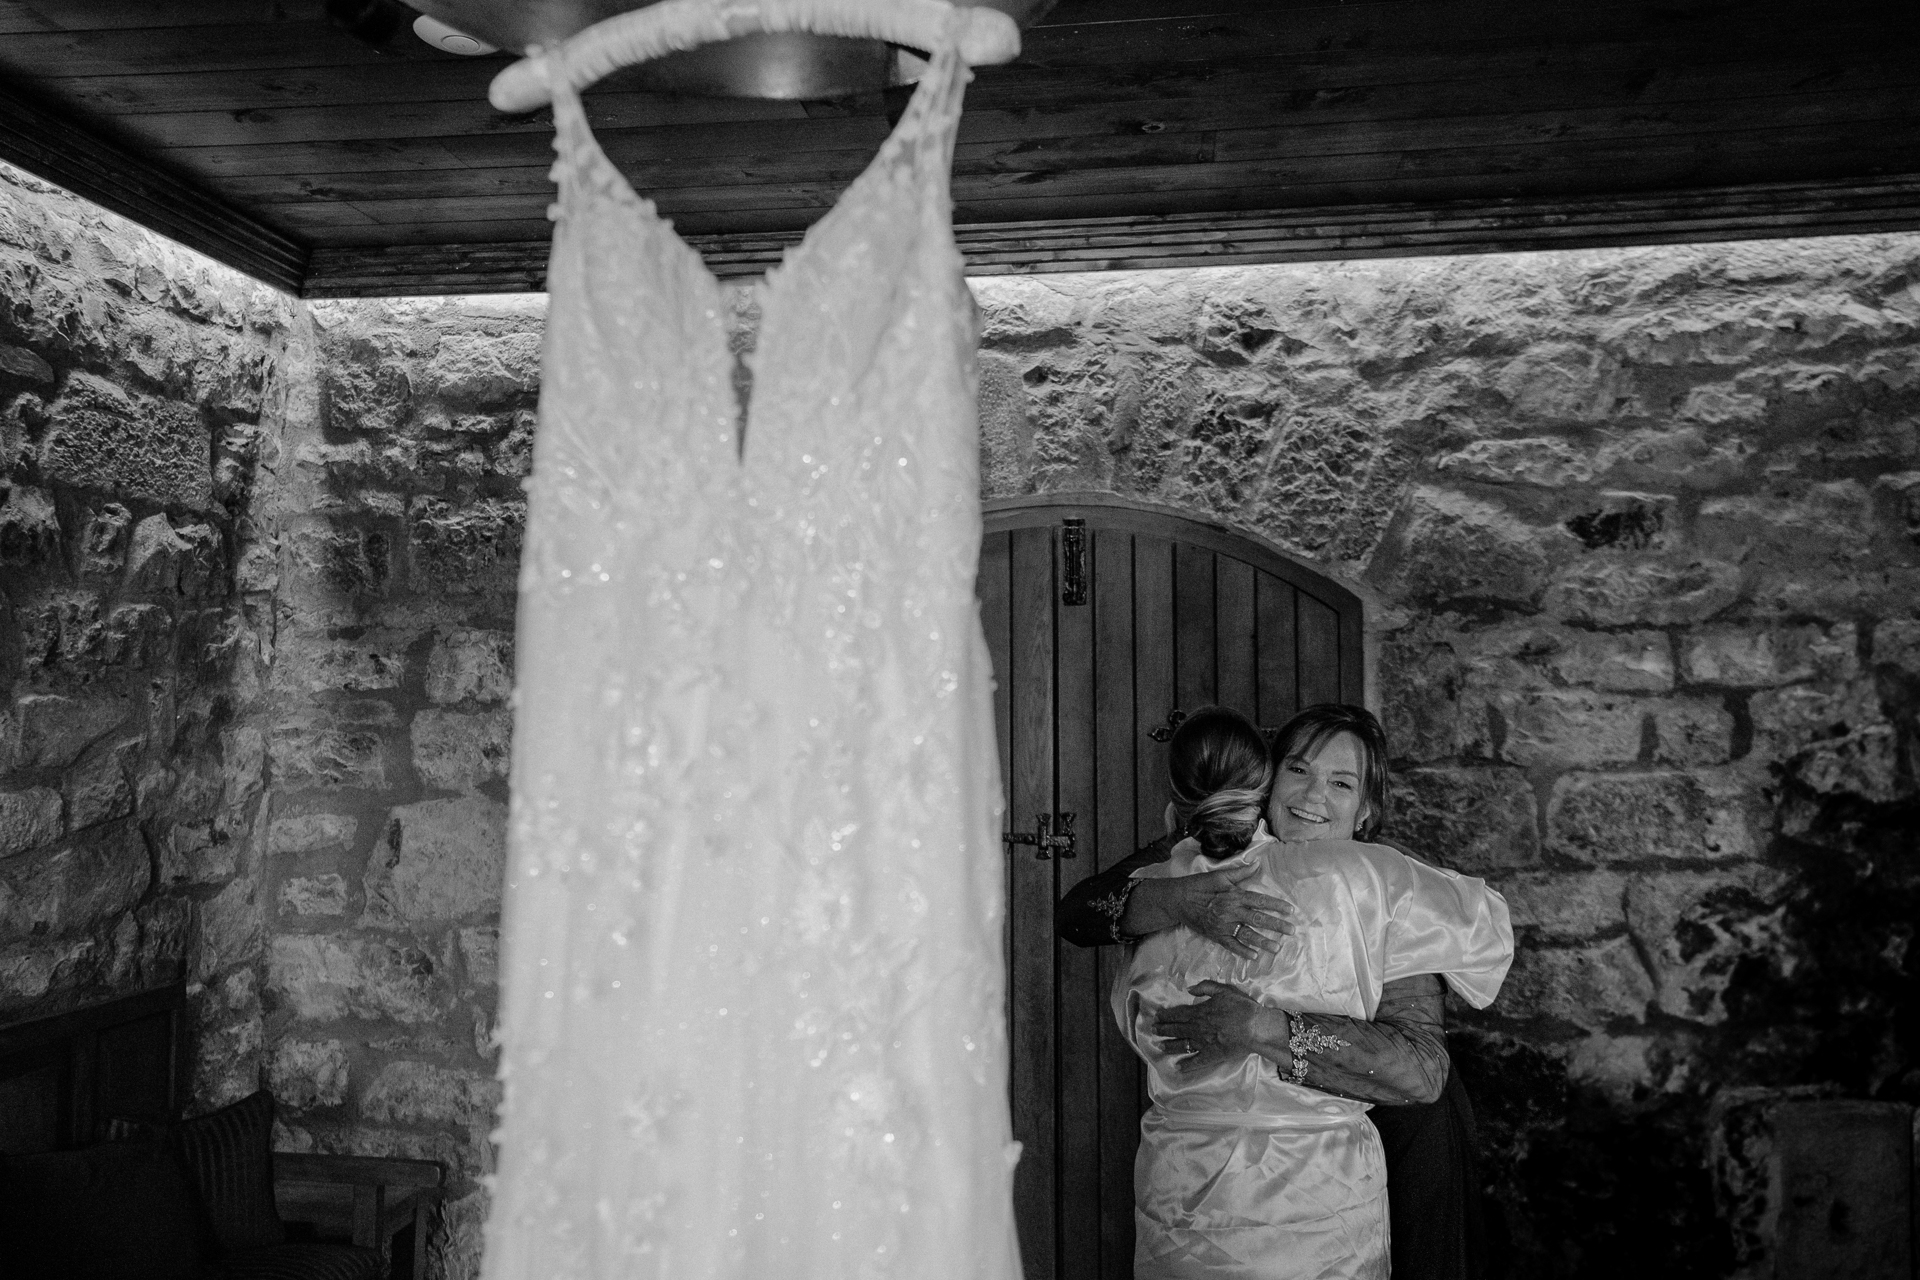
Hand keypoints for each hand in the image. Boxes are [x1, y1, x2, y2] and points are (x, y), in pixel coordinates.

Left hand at [1152, 980, 1289, 1075]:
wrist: (1254, 1028)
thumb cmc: (1240, 1007)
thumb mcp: (1223, 990)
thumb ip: (1205, 988)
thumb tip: (1189, 989)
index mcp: (1199, 1013)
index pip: (1178, 1014)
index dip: (1166, 1015)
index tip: (1157, 1017)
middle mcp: (1197, 1029)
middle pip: (1176, 1029)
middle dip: (1163, 1030)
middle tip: (1153, 1030)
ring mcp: (1204, 1043)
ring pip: (1182, 1045)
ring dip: (1170, 1046)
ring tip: (1160, 1047)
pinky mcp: (1212, 1056)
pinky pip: (1197, 1062)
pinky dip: (1187, 1065)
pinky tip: (1179, 1067)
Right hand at [1165, 862, 1296, 959]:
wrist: (1178, 900)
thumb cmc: (1199, 885)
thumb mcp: (1220, 875)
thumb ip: (1240, 872)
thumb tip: (1257, 864)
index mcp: (1234, 895)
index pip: (1260, 901)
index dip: (1276, 905)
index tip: (1291, 910)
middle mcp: (1231, 911)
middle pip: (1258, 919)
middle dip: (1276, 925)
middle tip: (1292, 930)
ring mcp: (1223, 925)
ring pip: (1247, 934)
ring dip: (1263, 942)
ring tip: (1277, 947)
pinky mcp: (1215, 935)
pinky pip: (1231, 945)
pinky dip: (1242, 951)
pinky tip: (1254, 956)